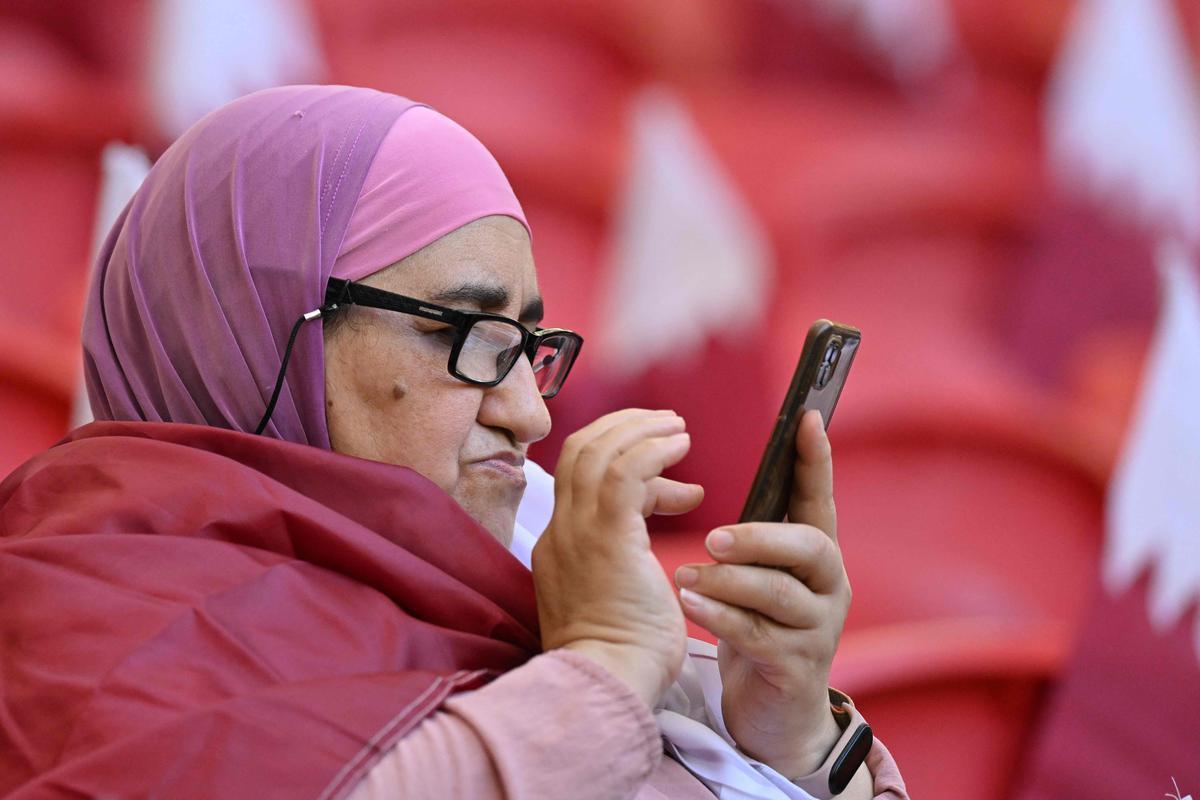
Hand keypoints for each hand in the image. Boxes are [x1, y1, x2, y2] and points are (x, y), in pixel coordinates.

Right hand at [533, 409, 704, 707]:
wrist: (607, 686)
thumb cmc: (623, 659)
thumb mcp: (616, 599)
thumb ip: (624, 561)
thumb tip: (649, 542)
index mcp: (560, 548)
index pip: (578, 480)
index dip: (620, 462)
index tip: (668, 475)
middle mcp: (561, 532)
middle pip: (579, 452)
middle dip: (623, 429)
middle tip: (665, 424)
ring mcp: (577, 532)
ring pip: (598, 452)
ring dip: (641, 430)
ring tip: (678, 428)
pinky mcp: (605, 536)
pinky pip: (625, 470)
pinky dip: (653, 449)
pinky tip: (681, 446)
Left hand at [674, 410, 850, 776]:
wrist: (773, 716)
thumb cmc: (758, 630)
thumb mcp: (757, 576)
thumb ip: (746, 537)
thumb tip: (694, 481)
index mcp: (816, 556)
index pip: (819, 498)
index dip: (815, 460)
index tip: (808, 417)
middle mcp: (828, 587)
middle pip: (811, 546)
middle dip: (761, 536)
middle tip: (712, 535)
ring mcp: (818, 630)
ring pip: (781, 592)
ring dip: (729, 580)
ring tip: (686, 575)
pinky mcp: (796, 668)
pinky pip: (757, 634)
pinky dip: (718, 616)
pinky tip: (687, 602)